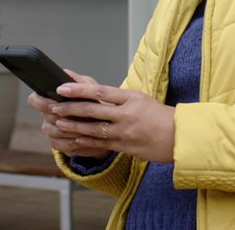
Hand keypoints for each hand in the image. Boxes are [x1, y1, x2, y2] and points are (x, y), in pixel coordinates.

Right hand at [26, 70, 109, 159]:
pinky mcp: (59, 145)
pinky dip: (72, 141)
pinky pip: (61, 145)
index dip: (41, 102)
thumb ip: (77, 81)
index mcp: (50, 99)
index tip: (54, 103)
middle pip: (46, 117)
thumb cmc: (95, 103)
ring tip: (83, 126)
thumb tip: (64, 73)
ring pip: (53, 132)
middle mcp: (47, 116)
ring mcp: (51, 132)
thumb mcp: (89, 88)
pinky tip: (83, 138)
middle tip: (73, 115)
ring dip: (69, 129)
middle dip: (61, 116)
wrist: (106, 125)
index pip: (34, 99)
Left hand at [50, 82, 175, 163]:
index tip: (63, 87)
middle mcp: (127, 114)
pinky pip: (100, 143)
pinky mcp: (125, 146)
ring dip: (74, 125)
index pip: (100, 91)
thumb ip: (120, 98)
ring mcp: (125, 131)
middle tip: (54, 105)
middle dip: (70, 107)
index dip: (79, 90)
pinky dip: (85, 140)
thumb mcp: (142, 99)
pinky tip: (74, 138)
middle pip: (93, 109)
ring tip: (58, 122)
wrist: (180, 137)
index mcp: (131, 98)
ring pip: (93, 128)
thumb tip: (98, 94)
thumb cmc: (161, 116)